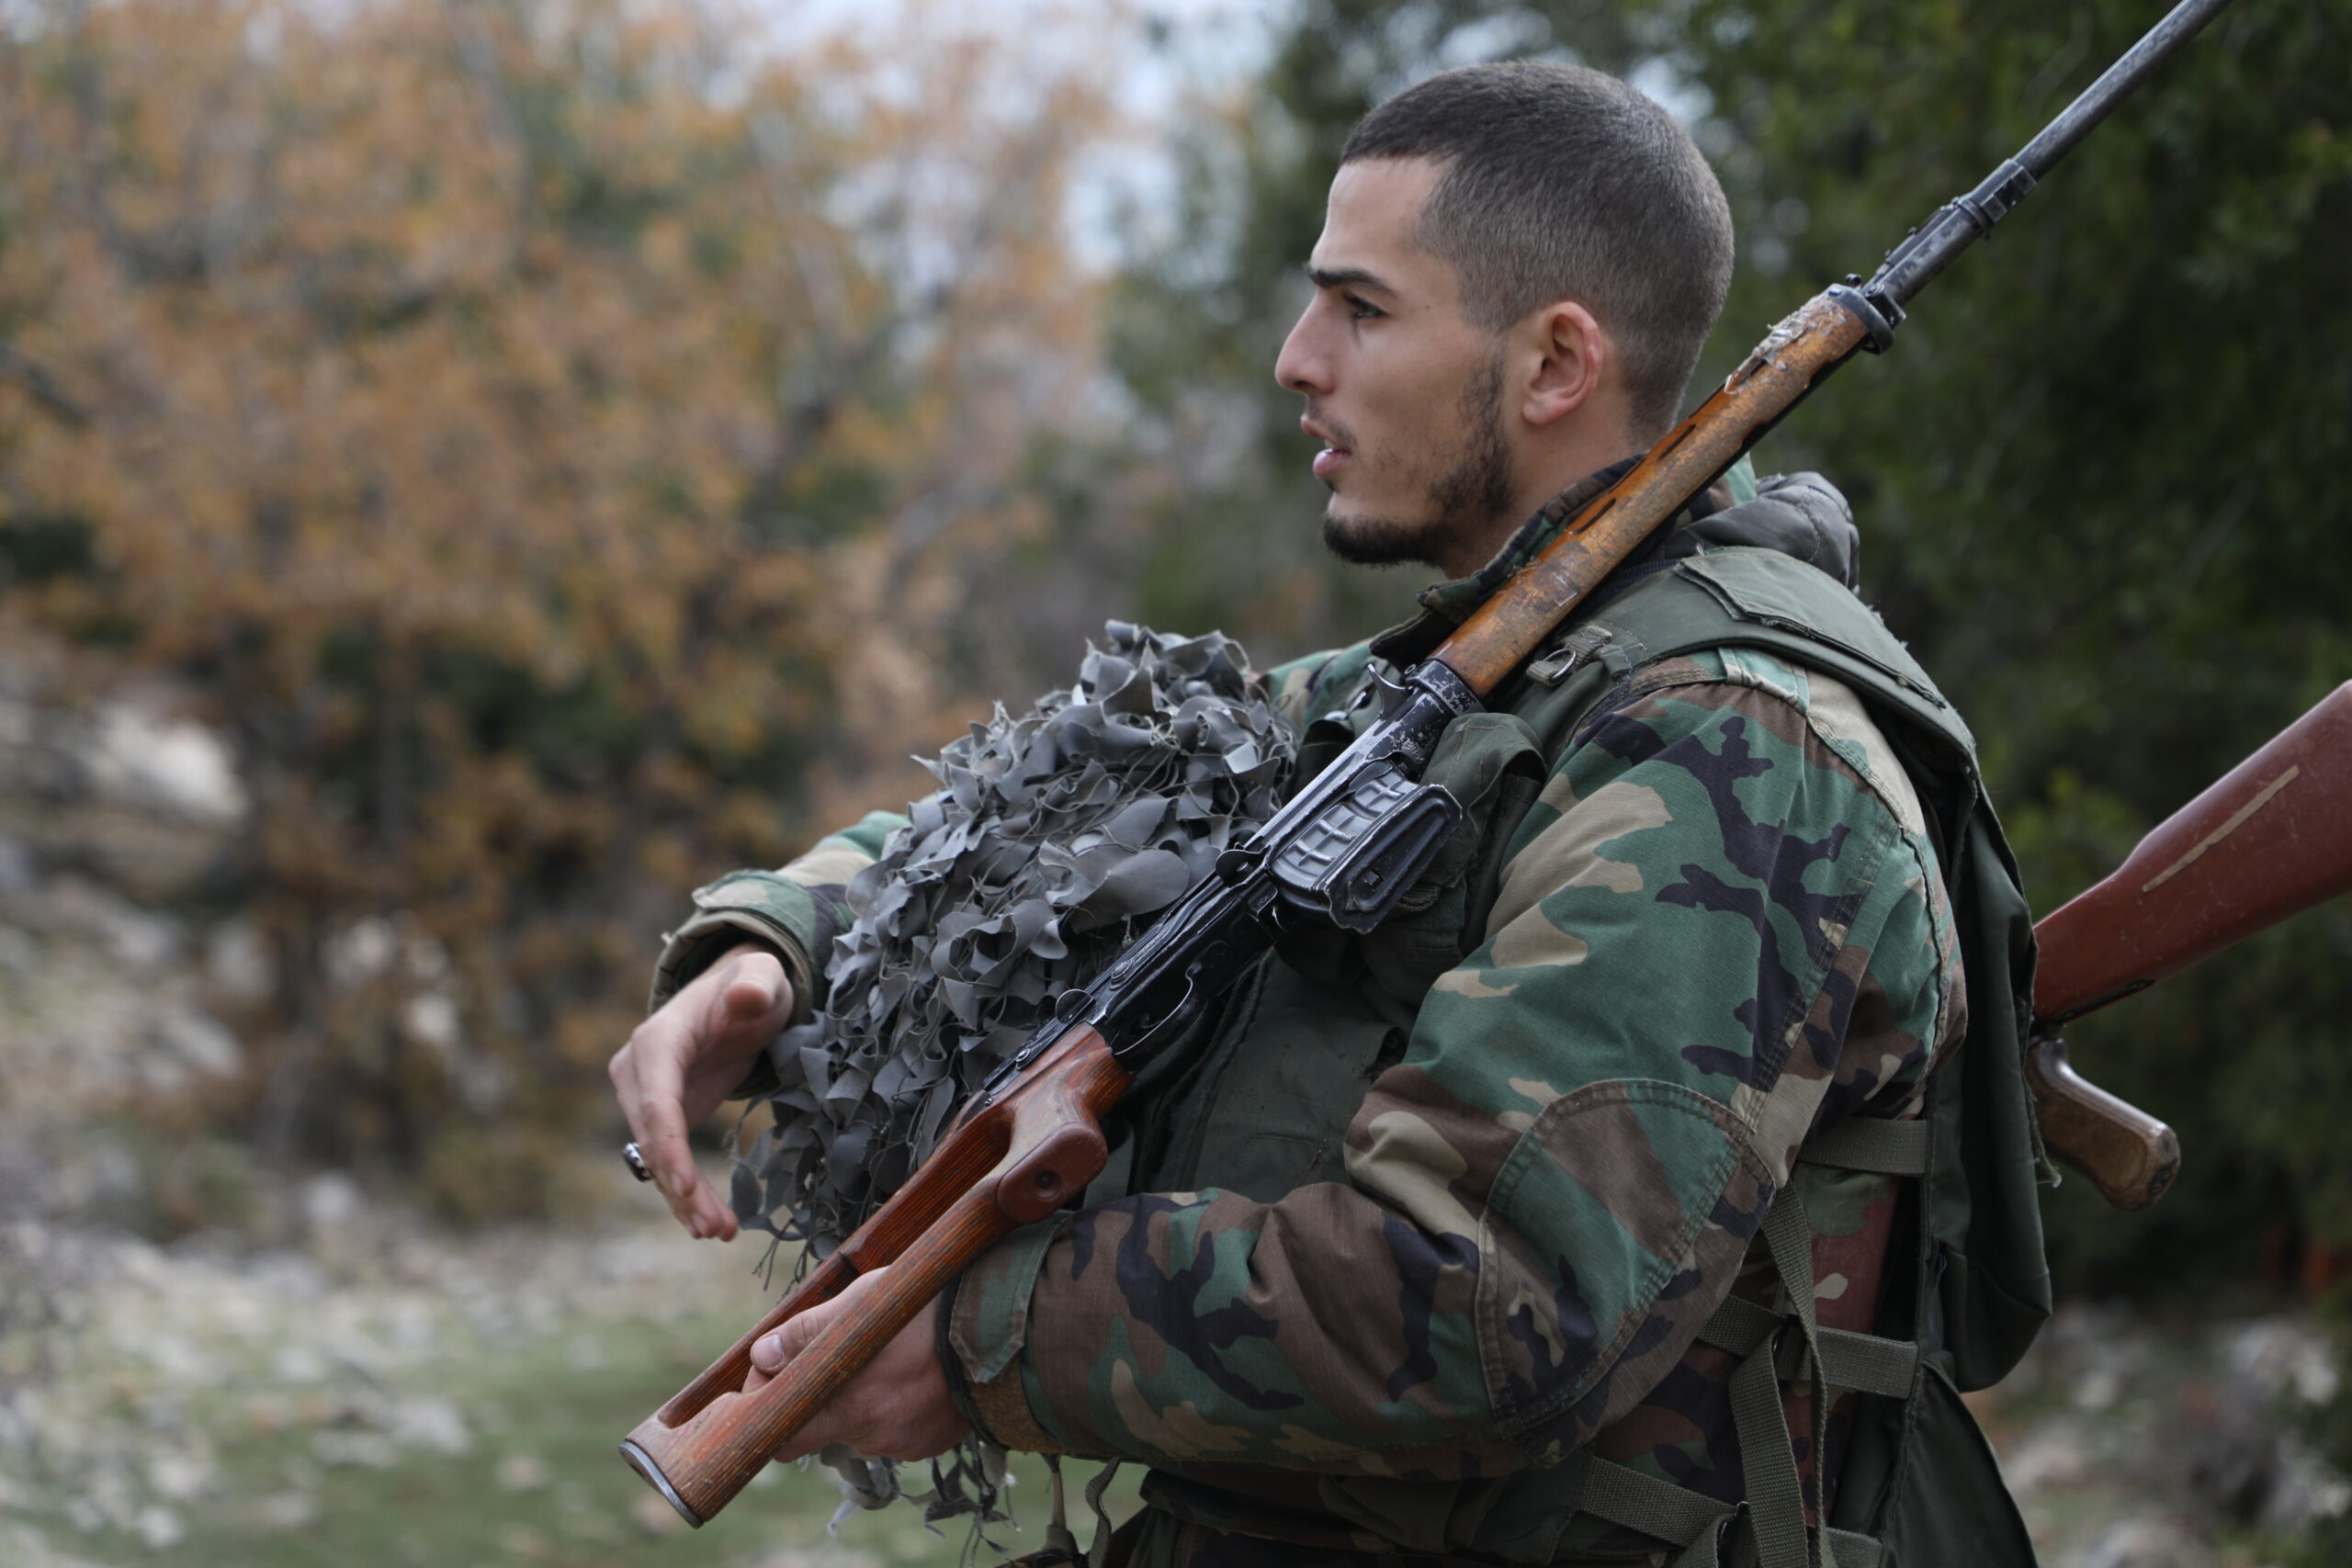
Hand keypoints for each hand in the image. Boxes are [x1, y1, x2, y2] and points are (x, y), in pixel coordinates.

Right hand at [608, 941, 792, 1239]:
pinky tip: (712, 1223)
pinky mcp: (663, 1116)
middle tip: (715, 1228)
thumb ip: (757, 984)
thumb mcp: (762, 976)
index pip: (656, 1101)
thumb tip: (746, 999)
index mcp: (657, 1041)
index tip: (686, 1187)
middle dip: (682, 1187)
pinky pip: (670, 1161)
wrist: (739, 993)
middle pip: (655, 1139)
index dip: (668, 1146)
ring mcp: (646, 1097)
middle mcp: (639, 1072)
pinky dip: (688, 1193)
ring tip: (720, 1233)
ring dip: (685, 1201)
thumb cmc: (752, 984)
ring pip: (659, 1159)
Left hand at [745, 1267, 969, 1462]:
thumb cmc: (929, 1308)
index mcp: (847, 1405)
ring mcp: (903, 1442)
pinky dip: (896, 1407)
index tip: (775, 1375)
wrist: (1006, 1328)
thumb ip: (807, 1334)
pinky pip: (896, 1430)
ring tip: (889, 1357)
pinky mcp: (930, 1443)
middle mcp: (872, 1434)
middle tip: (830, 1363)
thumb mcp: (862, 1304)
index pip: (782, 1439)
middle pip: (822, 1429)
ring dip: (862, 1399)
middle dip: (817, 1399)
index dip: (770, 1408)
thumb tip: (762, 1355)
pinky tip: (916, 1375)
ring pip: (861, 1426)